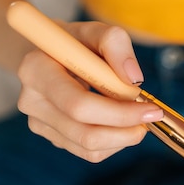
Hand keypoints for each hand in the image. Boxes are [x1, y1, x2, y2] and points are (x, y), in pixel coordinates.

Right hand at [15, 21, 163, 161]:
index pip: (80, 106)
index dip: (120, 113)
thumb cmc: (77, 43)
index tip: (152, 108)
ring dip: (124, 137)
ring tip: (136, 115)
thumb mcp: (95, 31)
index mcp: (36, 71)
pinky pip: (91, 153)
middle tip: (152, 117)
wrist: (51, 56)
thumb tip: (134, 79)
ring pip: (91, 149)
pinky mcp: (54, 139)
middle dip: (127, 130)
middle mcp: (32, 103)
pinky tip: (120, 122)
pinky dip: (114, 142)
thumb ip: (115, 44)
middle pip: (86, 134)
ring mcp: (40, 125)